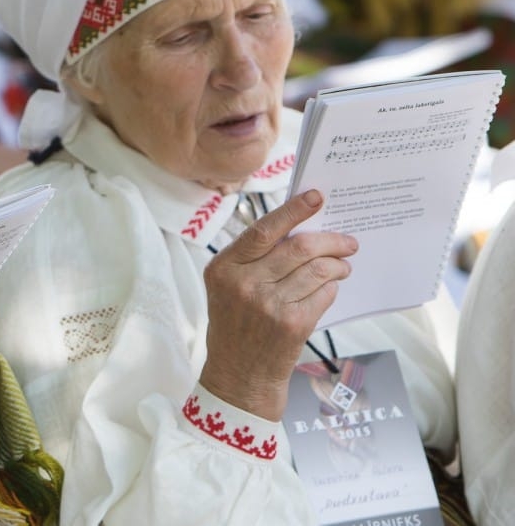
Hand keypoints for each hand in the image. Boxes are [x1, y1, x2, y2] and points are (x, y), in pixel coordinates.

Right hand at [199, 189, 355, 420]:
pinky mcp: (292, 325)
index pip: (263, 231)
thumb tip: (298, 227)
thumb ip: (252, 258)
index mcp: (223, 268)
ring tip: (343, 266)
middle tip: (348, 241)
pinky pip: (324, 294)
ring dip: (337, 265)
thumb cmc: (236, 323)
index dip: (293, 211)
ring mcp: (268, 305)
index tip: (316, 197)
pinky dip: (331, 288)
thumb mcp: (228, 286)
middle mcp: (243, 284)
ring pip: (317, 270)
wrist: (239, 374)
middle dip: (331, 240)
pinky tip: (329, 289)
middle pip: (299, 248)